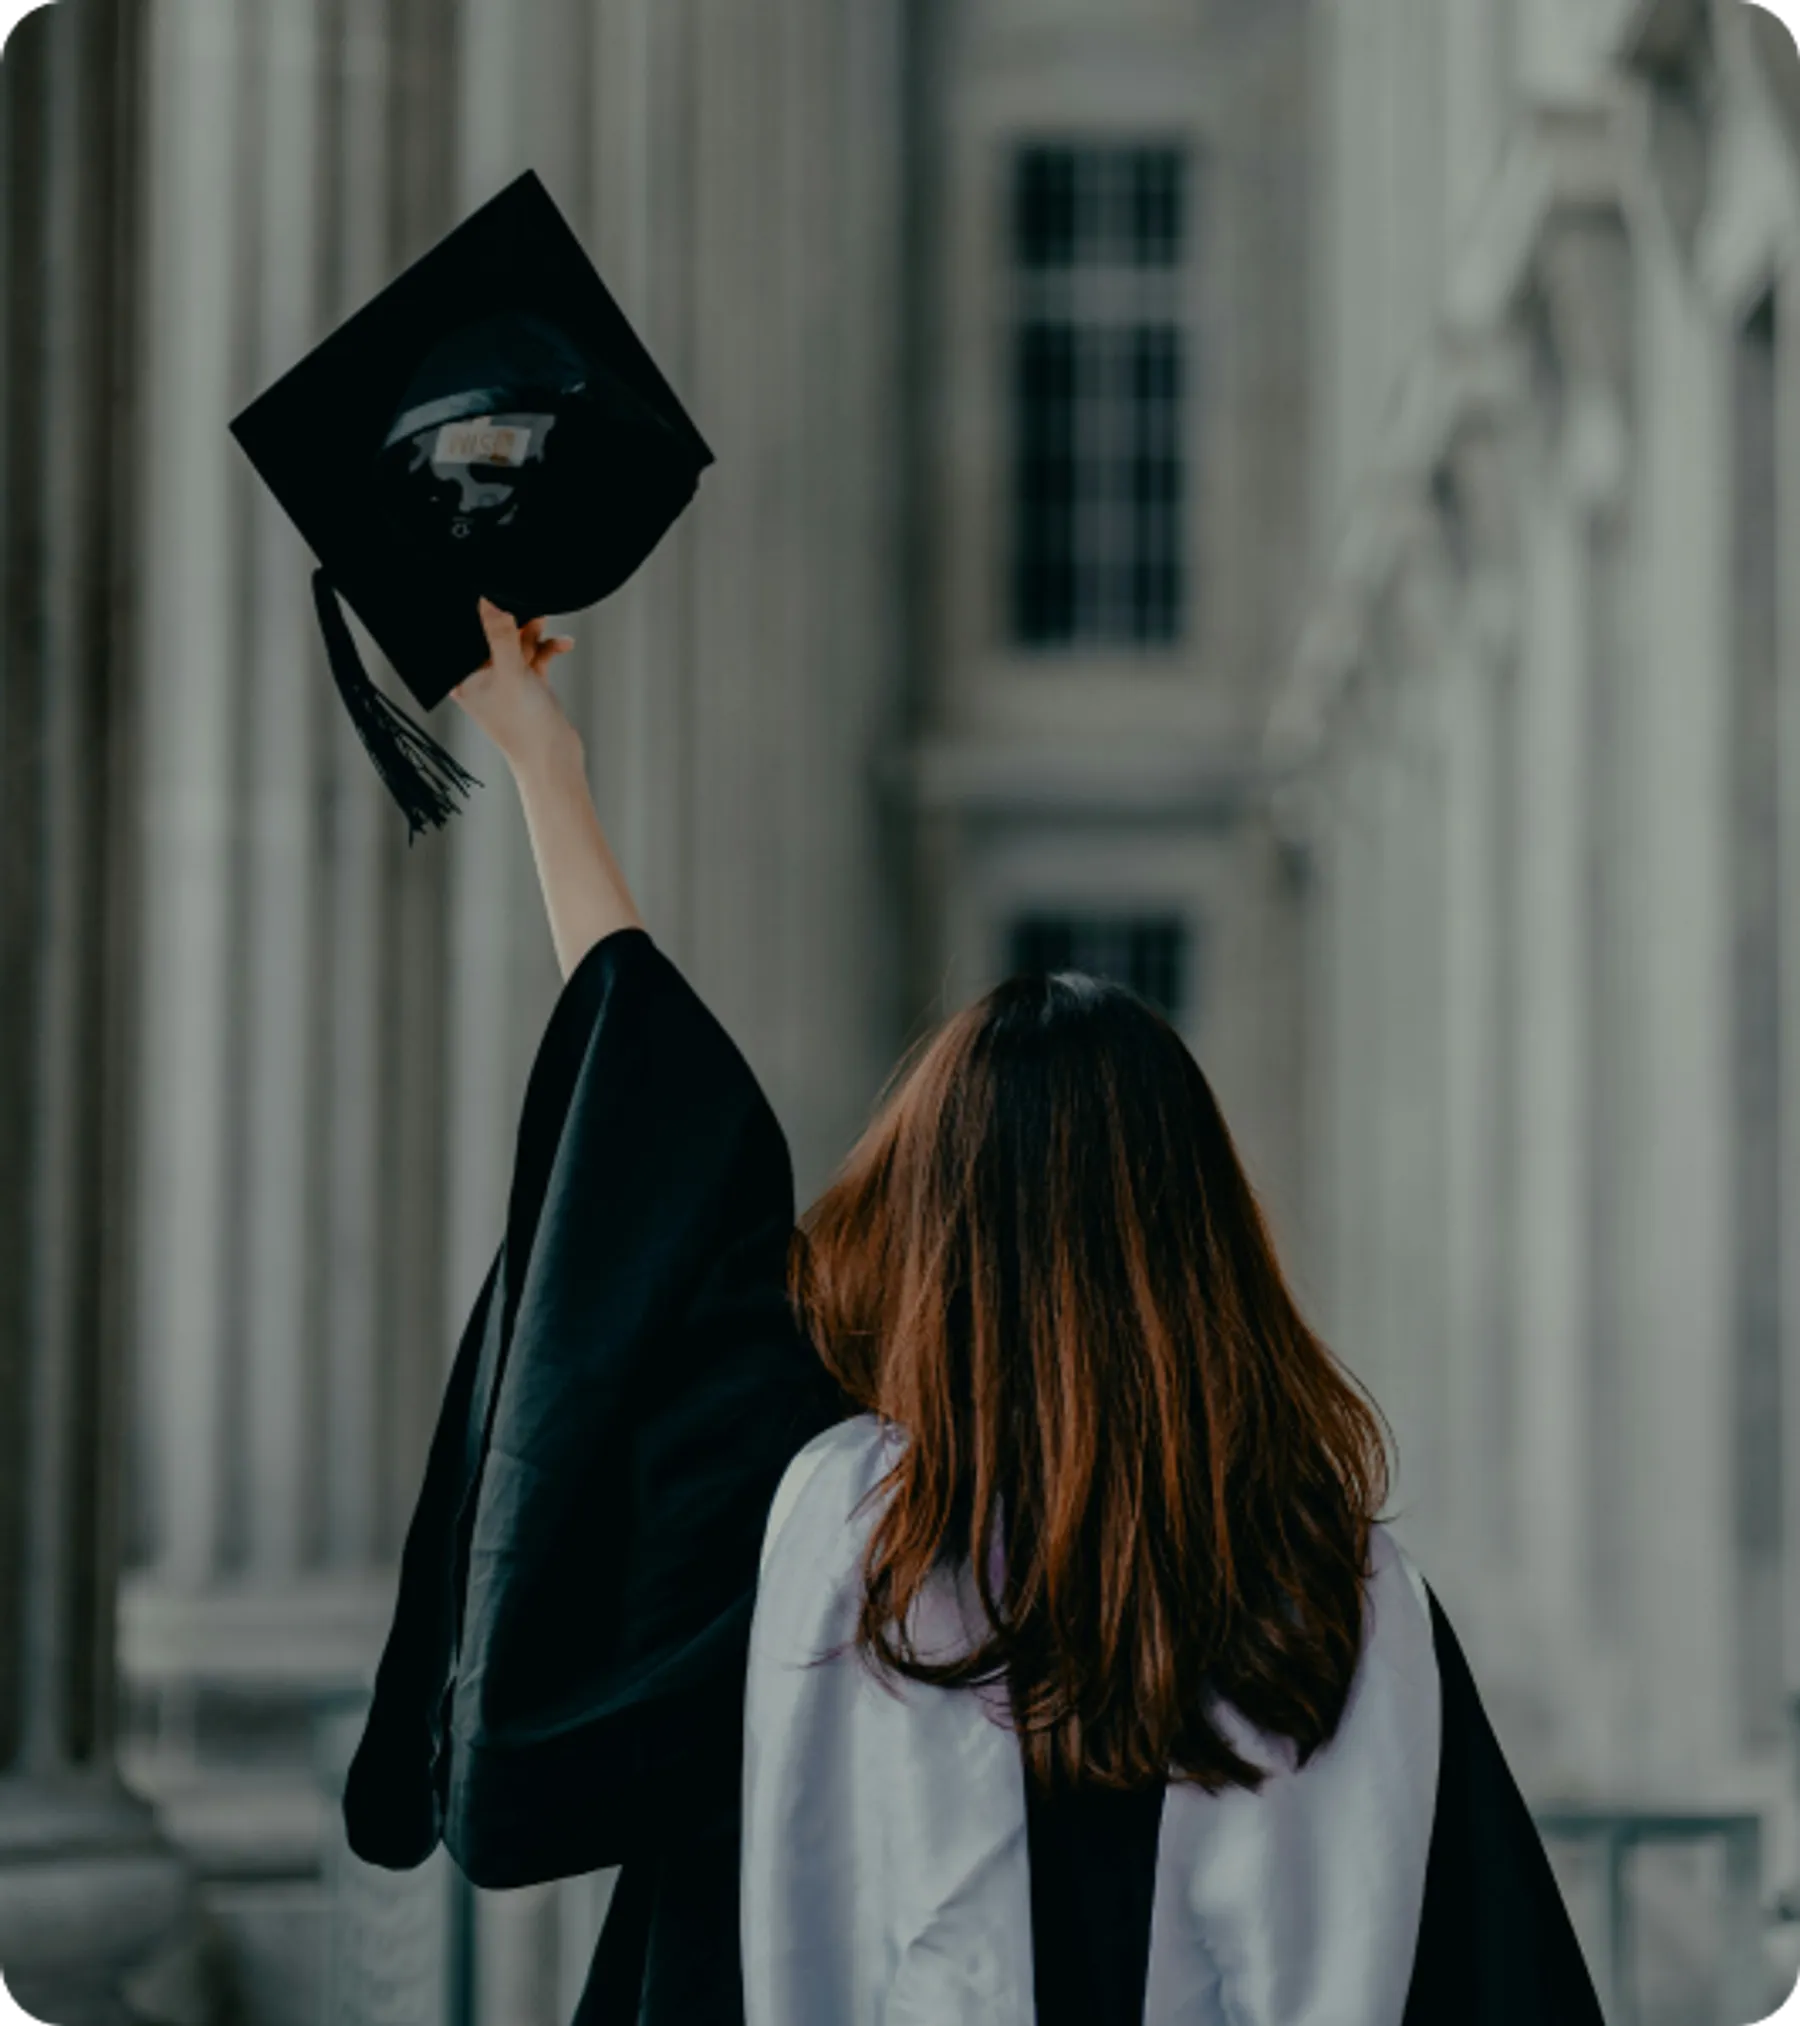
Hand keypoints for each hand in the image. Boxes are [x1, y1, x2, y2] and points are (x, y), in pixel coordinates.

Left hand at [451, 597, 579, 777]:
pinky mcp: (526, 683)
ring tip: (545, 621)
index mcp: (462, 676)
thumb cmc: (524, 725)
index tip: (493, 593)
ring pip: (516, 642)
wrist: (555, 760)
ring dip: (532, 632)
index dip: (478, 614)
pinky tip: (564, 644)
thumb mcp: (511, 672)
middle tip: (527, 605)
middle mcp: (480, 676)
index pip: (464, 636)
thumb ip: (500, 634)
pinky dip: (547, 648)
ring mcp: (505, 679)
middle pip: (491, 635)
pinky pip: (535, 655)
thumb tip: (487, 598)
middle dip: (512, 620)